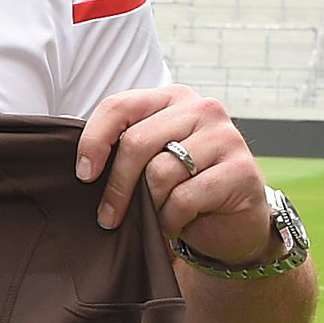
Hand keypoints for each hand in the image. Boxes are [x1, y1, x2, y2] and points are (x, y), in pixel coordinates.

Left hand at [76, 86, 273, 263]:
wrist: (235, 223)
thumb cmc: (184, 188)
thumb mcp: (152, 161)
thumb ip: (126, 149)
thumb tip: (83, 166)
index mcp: (173, 99)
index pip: (119, 106)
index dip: (93, 141)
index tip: (83, 175)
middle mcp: (201, 109)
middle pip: (136, 142)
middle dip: (116, 186)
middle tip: (108, 217)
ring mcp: (225, 137)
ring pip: (160, 173)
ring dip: (150, 207)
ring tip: (157, 217)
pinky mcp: (240, 170)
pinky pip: (184, 198)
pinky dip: (172, 219)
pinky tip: (177, 223)